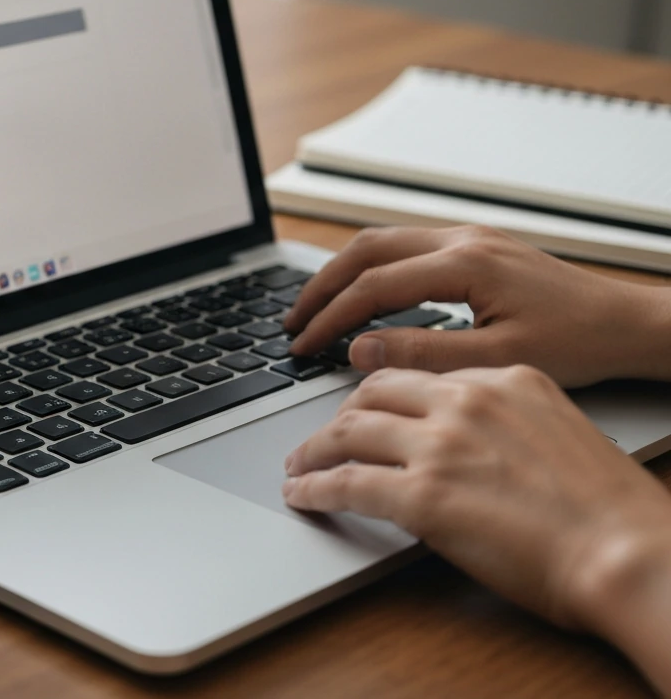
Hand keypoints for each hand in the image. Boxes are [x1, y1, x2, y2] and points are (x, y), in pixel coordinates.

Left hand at [282, 366, 670, 638]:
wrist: (631, 554)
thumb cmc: (609, 511)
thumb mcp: (557, 433)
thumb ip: (505, 422)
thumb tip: (465, 443)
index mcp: (505, 379)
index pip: (420, 376)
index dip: (381, 395)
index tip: (364, 409)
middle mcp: (467, 400)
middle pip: (373, 393)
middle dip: (339, 414)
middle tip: (323, 436)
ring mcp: (441, 445)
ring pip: (348, 431)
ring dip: (313, 450)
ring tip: (298, 465)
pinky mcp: (423, 495)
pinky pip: (346, 483)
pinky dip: (314, 488)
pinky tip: (302, 494)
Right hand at [285, 225, 670, 386]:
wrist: (630, 323)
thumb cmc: (579, 343)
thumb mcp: (497, 362)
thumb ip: (423, 353)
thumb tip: (359, 349)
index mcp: (465, 264)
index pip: (373, 286)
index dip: (331, 318)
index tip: (304, 346)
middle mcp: (462, 239)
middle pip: (365, 249)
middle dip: (321, 286)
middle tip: (292, 321)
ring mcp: (469, 238)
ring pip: (382, 242)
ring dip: (342, 274)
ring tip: (315, 309)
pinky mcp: (476, 247)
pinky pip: (406, 247)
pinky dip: (371, 270)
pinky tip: (362, 296)